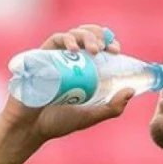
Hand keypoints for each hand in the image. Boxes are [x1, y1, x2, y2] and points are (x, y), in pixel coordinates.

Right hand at [0, 25, 134, 144]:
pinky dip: (66, 40)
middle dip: (98, 35)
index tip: (116, 50)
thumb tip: (131, 91)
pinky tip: (74, 48)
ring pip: (72, 35)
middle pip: (85, 36)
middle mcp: (68, 60)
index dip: (108, 42)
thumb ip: (112, 107)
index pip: (97, 47)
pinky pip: (54, 41)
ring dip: (86, 36)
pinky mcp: (40, 57)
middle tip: (106, 48)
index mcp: (81, 69)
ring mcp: (54, 57)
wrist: (31, 128)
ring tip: (94, 49)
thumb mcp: (91, 115)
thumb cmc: (58, 122)